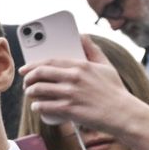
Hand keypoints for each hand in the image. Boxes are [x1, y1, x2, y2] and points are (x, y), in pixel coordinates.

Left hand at [20, 35, 146, 136]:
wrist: (122, 113)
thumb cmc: (114, 90)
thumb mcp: (106, 66)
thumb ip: (93, 50)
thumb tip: (83, 36)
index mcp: (81, 65)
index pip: (50, 61)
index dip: (33, 64)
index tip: (25, 68)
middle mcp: (74, 77)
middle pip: (40, 73)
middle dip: (28, 78)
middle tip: (27, 82)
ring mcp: (70, 94)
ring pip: (38, 90)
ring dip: (30, 92)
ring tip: (30, 94)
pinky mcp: (68, 109)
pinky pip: (43, 106)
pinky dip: (36, 106)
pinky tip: (36, 106)